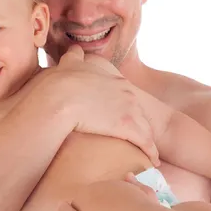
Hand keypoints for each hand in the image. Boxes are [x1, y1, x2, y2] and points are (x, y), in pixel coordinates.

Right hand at [46, 46, 158, 165]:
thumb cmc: (60, 83)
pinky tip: (152, 162)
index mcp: (115, 81)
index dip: (127, 111)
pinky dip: (150, 152)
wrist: (59, 96)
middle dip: (141, 127)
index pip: (127, 99)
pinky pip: (146, 143)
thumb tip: (74, 49)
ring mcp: (130, 110)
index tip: (125, 121)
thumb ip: (74, 57)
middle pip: (140, 113)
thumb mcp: (69, 64)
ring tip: (149, 155)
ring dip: (148, 142)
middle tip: (141, 141)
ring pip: (146, 129)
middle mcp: (127, 94)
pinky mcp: (129, 127)